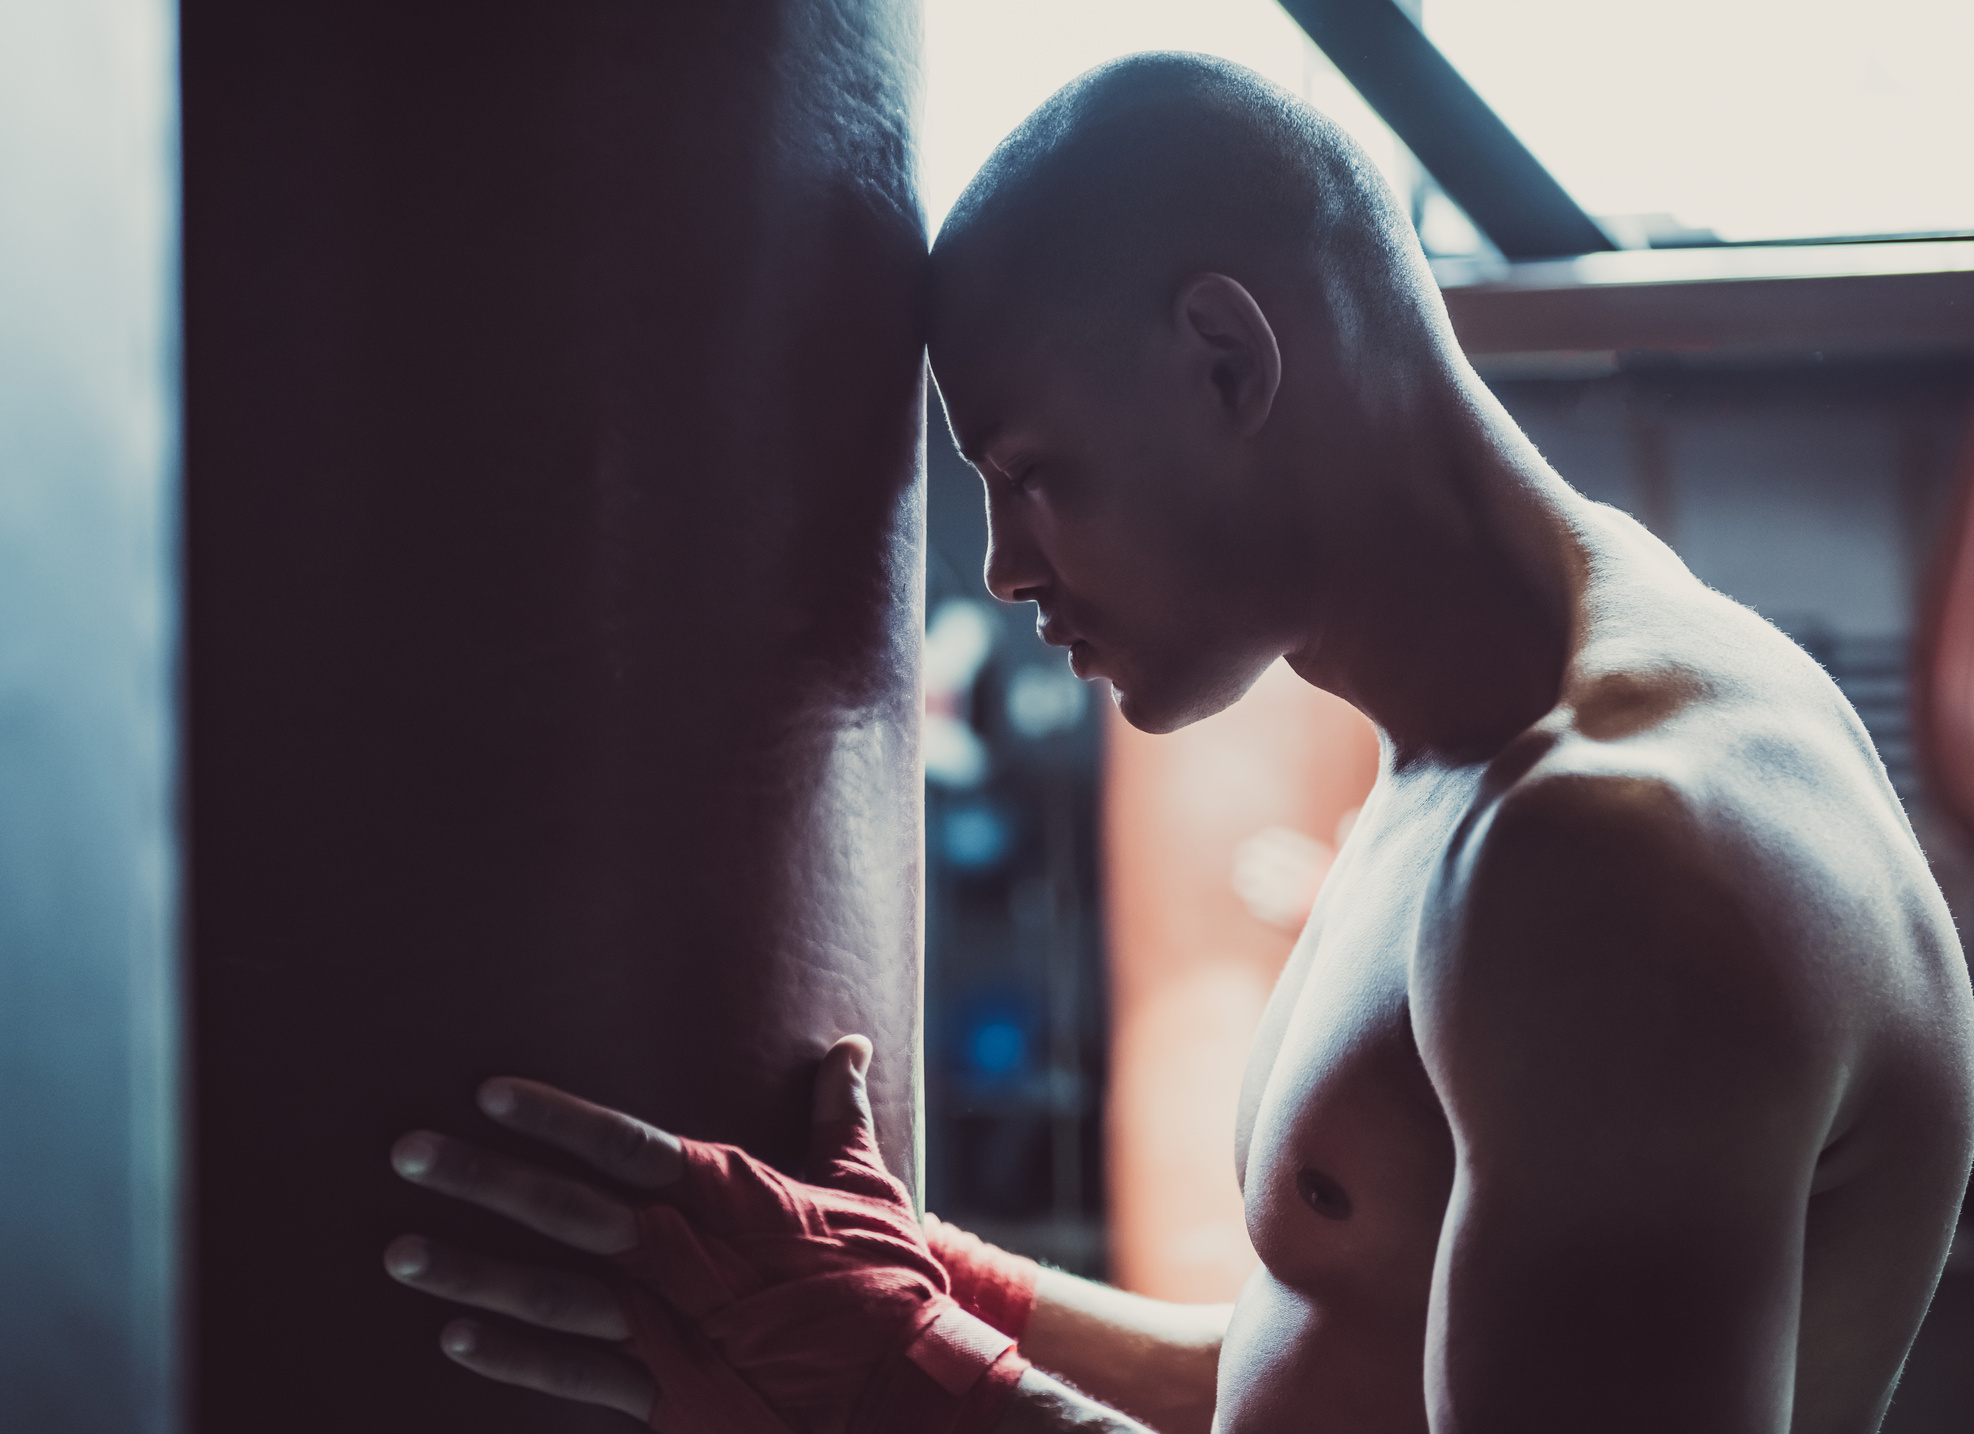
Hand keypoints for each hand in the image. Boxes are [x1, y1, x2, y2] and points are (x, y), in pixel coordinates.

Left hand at [384, 1035, 876, 1422]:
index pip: (628, 1145)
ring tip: (401, 1252)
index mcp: (735, 1197)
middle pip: (571, 1212)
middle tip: (407, 1153)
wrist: (911, 1396)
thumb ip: (836, 1115)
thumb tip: (848, 1047)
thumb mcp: (868, 1187)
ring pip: (557, 1296)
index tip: (490, 1092)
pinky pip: (578, 1376)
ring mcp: (676, 1330)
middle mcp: (691, 1258)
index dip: (556, 1118)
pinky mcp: (673, 1394)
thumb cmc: (890, 1285)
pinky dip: (514, 1359)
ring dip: (475, 1272)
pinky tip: (455, 1338)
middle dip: (486, 1180)